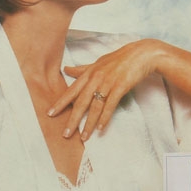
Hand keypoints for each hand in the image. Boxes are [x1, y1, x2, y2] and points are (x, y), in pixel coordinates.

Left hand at [47, 39, 161, 140]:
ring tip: (84, 137)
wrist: (141, 54)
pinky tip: (100, 128)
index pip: (72, 90)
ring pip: (95, 107)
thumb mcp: (98, 62)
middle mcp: (96, 78)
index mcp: (89, 72)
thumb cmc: (119, 58)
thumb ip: (82, 69)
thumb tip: (66, 69)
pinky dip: (105, 118)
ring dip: (89, 123)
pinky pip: (110, 105)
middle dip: (72, 119)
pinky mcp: (120, 87)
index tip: (50, 113)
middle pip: (81, 102)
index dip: (61, 103)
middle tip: (65, 133)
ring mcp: (108, 83)